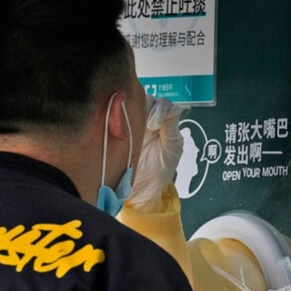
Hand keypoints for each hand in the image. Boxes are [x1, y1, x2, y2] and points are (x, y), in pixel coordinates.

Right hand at [128, 94, 184, 211]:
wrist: (140, 190)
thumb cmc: (159, 172)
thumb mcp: (171, 150)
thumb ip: (172, 127)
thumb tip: (173, 108)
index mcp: (166, 123)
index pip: (164, 104)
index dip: (159, 110)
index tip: (154, 125)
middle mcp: (150, 120)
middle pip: (147, 100)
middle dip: (145, 108)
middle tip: (144, 126)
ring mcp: (134, 123)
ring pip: (132, 105)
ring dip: (130, 110)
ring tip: (129, 126)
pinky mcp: (119, 129)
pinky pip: (118, 115)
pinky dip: (117, 115)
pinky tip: (118, 126)